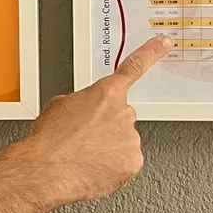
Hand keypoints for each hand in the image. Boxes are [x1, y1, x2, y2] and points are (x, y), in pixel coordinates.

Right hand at [22, 36, 170, 203]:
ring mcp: (130, 138)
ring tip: (84, 155)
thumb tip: (82, 108)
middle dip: (106, 125)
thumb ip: (81, 101)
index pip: (133, 67)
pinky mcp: (132, 162)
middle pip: (121, 116)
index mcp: (105, 93)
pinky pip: (125, 162)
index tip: (164, 43)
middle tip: (85, 137)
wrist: (47, 169)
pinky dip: (112, 166)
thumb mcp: (57, 106)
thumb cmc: (50, 140)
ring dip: (107, 147)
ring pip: (123, 141)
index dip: (151, 53)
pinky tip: (93, 167)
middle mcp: (123, 113)